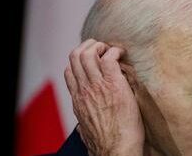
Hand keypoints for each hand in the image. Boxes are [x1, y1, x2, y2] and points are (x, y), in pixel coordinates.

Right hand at [64, 39, 143, 155]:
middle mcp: (84, 90)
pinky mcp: (114, 84)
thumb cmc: (108, 144)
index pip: (69, 70)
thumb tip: (81, 126)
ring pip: (88, 52)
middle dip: (89, 46)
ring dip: (101, 46)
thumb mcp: (86, 132)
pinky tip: (122, 55)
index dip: (80, 60)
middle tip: (103, 49)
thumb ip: (82, 123)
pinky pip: (109, 57)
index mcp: (77, 100)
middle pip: (75, 56)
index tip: (94, 59)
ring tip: (113, 51)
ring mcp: (97, 86)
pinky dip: (115, 51)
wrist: (117, 150)